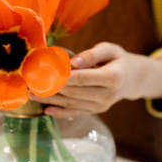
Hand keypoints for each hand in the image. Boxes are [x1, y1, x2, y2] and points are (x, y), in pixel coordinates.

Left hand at [29, 42, 161, 118]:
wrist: (132, 79)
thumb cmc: (118, 59)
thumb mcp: (110, 49)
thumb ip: (92, 54)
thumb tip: (73, 61)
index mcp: (112, 78)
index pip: (83, 78)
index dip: (63, 77)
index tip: (44, 74)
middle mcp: (107, 95)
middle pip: (74, 92)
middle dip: (50, 87)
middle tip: (29, 82)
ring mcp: (101, 106)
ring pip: (71, 103)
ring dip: (49, 99)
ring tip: (30, 93)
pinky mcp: (95, 111)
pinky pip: (75, 112)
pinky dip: (60, 112)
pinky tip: (46, 109)